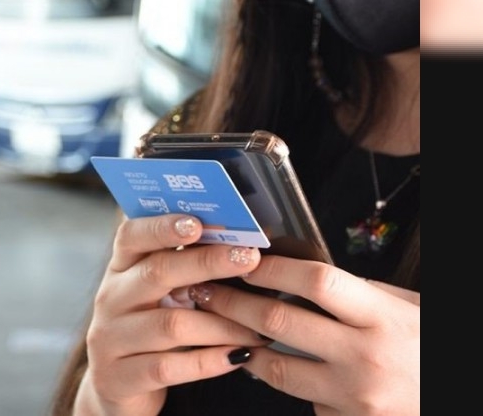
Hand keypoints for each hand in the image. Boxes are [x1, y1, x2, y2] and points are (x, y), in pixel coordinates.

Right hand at [74, 214, 268, 415]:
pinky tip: (237, 356)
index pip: (131, 236)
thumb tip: (239, 241)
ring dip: (221, 324)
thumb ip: (182, 267)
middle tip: (248, 258)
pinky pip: (169, 367)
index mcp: (121, 269)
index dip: (162, 227)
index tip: (198, 222)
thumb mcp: (156, 294)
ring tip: (257, 327)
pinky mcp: (120, 376)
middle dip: (206, 262)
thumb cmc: (148, 329)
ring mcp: (111, 339)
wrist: (114, 387)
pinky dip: (208, 362)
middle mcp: (111, 299)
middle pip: (157, 272)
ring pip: (171, 325)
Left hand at [191, 256, 419, 414]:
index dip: (272, 269)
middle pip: (280, 323)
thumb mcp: (407, 309)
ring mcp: (354, 397)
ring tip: (226, 330)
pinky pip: (304, 401)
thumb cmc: (432, 349)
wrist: (454, 399)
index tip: (244, 261)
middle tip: (207, 292)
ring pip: (277, 369)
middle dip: (233, 304)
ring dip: (244, 347)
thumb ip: (359, 296)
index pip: (315, 282)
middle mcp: (366, 357)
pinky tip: (274, 369)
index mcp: (384, 318)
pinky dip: (287, 385)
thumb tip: (303, 281)